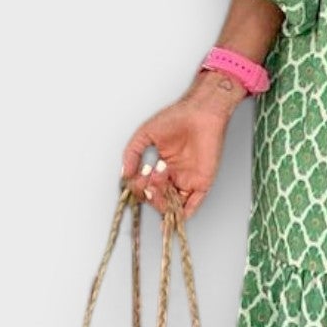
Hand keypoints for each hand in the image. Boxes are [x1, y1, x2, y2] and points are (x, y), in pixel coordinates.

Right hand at [121, 73, 241, 219]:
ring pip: (172, 204)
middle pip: (158, 199)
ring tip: (157, 180)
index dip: (139, 187)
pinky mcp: (202, 183)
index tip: (138, 176)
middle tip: (148, 178)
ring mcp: (188, 181)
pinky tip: (171, 214)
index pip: (147, 187)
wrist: (199, 112)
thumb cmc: (176, 118)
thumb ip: (132, 153)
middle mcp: (175, 176)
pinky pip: (192, 205)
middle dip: (149, 193)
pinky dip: (181, 213)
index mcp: (162, 167)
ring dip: (161, 201)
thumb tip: (124, 174)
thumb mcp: (145, 134)